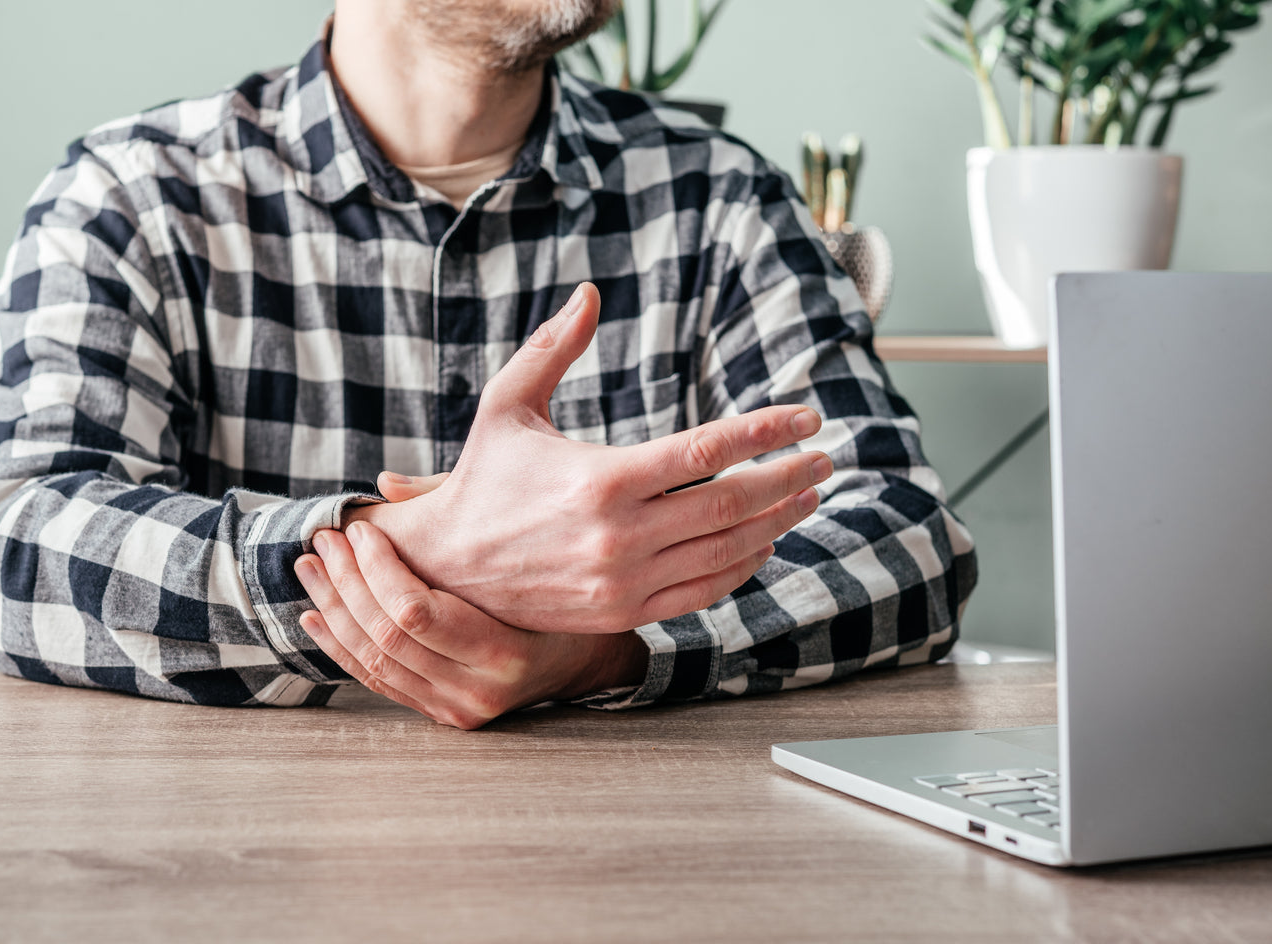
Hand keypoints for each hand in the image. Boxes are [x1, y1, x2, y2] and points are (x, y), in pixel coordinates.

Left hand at [294, 522, 648, 729]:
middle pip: (387, 636)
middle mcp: (481, 690)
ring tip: (310, 569)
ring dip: (334, 611)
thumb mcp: (519, 540)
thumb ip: (454, 509)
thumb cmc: (555, 588)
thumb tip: (386, 483)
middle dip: (344, 583)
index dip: (376, 568)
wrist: (585, 658)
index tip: (357, 529)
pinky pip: (379, 682)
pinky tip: (316, 616)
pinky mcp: (444, 715)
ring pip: (374, 662)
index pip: (416, 611)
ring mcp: (460, 708)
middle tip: (321, 541)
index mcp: (507, 648)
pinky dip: (341, 647)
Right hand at [356, 282, 832, 634]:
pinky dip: (742, 567)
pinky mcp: (624, 611)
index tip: (807, 417)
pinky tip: (764, 543)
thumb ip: (552, 348)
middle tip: (824, 457)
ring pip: (726, 550)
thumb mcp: (506, 404)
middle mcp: (620, 534)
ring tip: (808, 494)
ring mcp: (625, 580)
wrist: (447, 569)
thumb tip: (589, 291)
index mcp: (600, 478)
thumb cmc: (483, 478)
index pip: (705, 451)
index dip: (765, 431)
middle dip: (788, 478)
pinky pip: (702, 590)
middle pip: (731, 503)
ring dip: (777, 522)